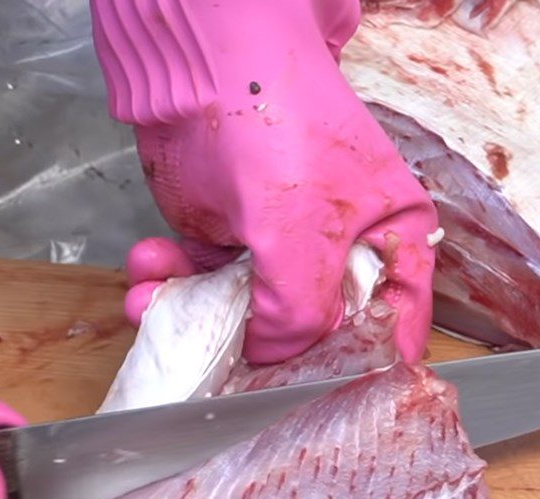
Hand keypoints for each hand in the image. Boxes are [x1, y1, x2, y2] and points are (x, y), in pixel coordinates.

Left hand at [90, 0, 437, 364]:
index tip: (316, 401)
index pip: (391, 326)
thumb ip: (297, 312)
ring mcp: (283, 246)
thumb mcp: (302, 234)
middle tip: (217, 365)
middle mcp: (343, 251)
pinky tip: (147, 271)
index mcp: (392, 241)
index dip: (358, 368)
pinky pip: (204, 284)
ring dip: (197, 318)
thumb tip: (270, 358)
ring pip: (248, 314)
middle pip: (313, 332)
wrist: (200, 56)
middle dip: (258, 350)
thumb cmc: (279, 123)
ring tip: (156, 305)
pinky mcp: (232, 237)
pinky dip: (170, 286)